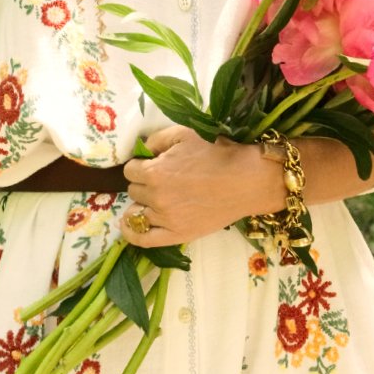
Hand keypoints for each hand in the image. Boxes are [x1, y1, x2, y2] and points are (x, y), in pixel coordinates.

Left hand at [120, 124, 283, 247]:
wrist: (244, 180)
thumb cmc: (215, 154)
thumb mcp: (183, 134)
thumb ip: (155, 140)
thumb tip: (142, 151)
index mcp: (155, 172)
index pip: (131, 170)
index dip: (142, 165)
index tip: (154, 164)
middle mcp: (156, 197)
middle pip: (134, 190)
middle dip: (145, 183)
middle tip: (165, 179)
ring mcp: (166, 219)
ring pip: (137, 212)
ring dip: (144, 203)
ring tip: (158, 198)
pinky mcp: (177, 234)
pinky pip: (144, 239)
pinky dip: (132, 232)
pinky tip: (129, 225)